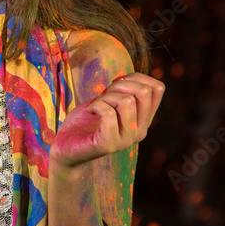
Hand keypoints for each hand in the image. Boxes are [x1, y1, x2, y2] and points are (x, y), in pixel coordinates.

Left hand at [49, 72, 164, 169]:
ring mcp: (126, 140)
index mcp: (144, 119)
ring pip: (126, 101)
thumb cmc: (86, 121)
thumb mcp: (109, 100)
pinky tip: (89, 111)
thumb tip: (129, 78)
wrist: (66, 148)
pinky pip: (108, 113)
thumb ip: (123, 91)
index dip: (135, 77)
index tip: (116, 85)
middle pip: (144, 91)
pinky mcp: (109, 145)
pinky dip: (95, 105)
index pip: (158, 88)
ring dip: (105, 96)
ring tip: (95, 106)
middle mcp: (140, 131)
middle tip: (104, 95)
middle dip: (119, 85)